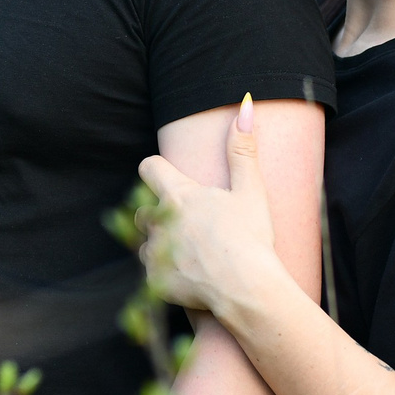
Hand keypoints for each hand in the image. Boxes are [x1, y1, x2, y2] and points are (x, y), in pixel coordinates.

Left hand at [136, 96, 285, 322]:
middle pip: (143, 209)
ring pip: (145, 242)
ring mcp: (155, 252)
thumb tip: (245, 106)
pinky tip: (190, 276)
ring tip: (191, 252)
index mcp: (179, 195)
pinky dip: (166, 273)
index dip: (156, 169)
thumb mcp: (251, 190)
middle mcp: (159, 221)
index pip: (149, 168)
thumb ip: (242, 149)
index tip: (166, 176)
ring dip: (161, 244)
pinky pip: (152, 272)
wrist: (246, 289)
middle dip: (159, 214)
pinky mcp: (156, 280)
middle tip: (190, 224)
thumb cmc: (251, 237)